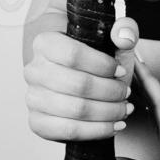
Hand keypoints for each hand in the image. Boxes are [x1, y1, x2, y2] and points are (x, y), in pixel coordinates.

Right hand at [23, 17, 139, 141]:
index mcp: (44, 43)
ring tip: (123, 109)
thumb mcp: (108, 36)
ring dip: (108, 112)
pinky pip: (69, 131)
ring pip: (76, 110)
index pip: (73, 55)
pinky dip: (97, 131)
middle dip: (110, 92)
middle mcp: (34, 70)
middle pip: (78, 85)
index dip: (103, 65)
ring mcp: (33, 98)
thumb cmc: (89, 57)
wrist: (69, 76)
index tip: (121, 70)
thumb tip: (124, 37)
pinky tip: (113, 124)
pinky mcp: (38, 122)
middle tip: (126, 92)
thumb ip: (123, 29)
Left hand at [114, 56, 159, 159]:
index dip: (128, 84)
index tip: (111, 68)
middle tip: (113, 46)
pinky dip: (150, 89)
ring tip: (121, 49)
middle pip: (147, 89)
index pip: (143, 100)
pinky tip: (139, 75)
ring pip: (153, 90)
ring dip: (137, 71)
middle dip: (129, 70)